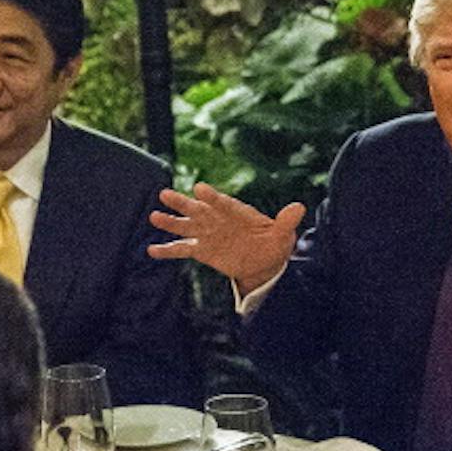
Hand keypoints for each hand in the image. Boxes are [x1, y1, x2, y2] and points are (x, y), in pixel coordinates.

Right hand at [148, 184, 304, 289]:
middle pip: (197, 209)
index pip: (222, 203)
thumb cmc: (273, 243)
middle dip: (182, 203)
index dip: (211, 197)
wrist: (263, 261)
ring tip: (153, 217)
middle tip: (165, 194)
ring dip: (170, 222)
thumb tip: (299, 207)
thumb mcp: (282, 234)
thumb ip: (286, 221)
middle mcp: (217, 219)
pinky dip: (167, 250)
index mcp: (235, 211)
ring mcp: (207, 234)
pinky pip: (181, 249)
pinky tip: (152, 250)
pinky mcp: (201, 250)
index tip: (200, 189)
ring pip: (185, 226)